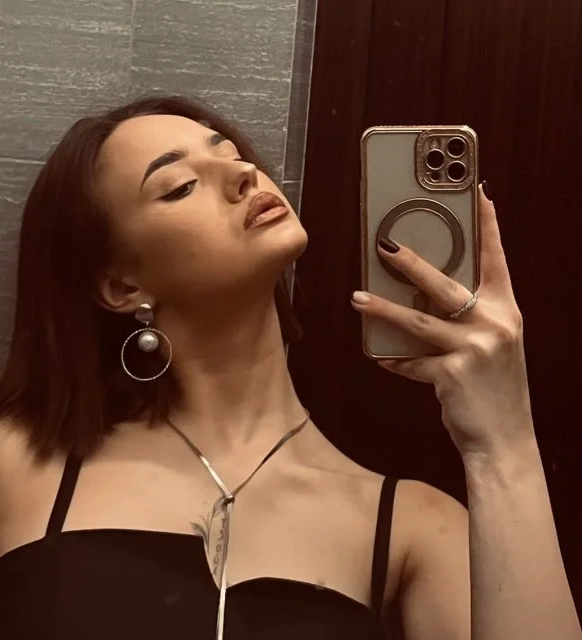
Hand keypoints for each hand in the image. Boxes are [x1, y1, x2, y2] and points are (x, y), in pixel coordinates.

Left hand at [351, 184, 534, 458]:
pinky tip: (382, 357)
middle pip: (445, 284)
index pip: (496, 258)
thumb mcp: (493, 345)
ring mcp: (475, 349)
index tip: (477, 195)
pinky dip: (396, 360)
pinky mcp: (452, 373)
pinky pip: (412, 361)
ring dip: (382, 308)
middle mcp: (494, 324)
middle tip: (384, 245)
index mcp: (505, 311)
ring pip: (418, 319)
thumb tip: (422, 296)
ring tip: (358, 298)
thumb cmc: (495, 387)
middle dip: (411, 263)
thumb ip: (468, 319)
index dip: (487, 225)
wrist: (506, 438)